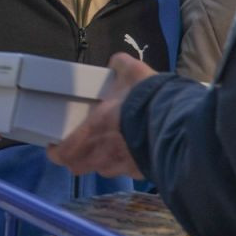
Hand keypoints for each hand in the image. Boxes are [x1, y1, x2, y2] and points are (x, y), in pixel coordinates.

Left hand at [46, 53, 156, 177]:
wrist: (179, 125)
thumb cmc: (147, 99)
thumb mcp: (132, 72)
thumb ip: (120, 65)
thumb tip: (117, 62)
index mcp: (92, 132)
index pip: (62, 153)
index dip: (56, 151)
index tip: (56, 145)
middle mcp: (102, 155)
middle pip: (79, 167)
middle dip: (78, 158)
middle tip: (82, 145)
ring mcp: (123, 167)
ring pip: (104, 169)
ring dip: (103, 161)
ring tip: (112, 147)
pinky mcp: (143, 173)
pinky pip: (129, 171)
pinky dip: (129, 164)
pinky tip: (137, 151)